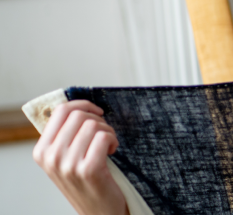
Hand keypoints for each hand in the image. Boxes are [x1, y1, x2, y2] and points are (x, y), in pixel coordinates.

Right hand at [33, 100, 127, 214]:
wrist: (98, 210)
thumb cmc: (85, 181)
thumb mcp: (65, 159)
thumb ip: (64, 135)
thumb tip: (76, 105)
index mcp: (41, 151)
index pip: (61, 111)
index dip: (83, 105)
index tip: (96, 112)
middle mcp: (51, 157)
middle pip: (79, 115)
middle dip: (98, 120)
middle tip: (104, 134)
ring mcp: (68, 164)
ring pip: (93, 124)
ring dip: (108, 131)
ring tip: (107, 145)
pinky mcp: (88, 169)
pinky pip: (104, 137)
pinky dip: (113, 140)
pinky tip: (112, 151)